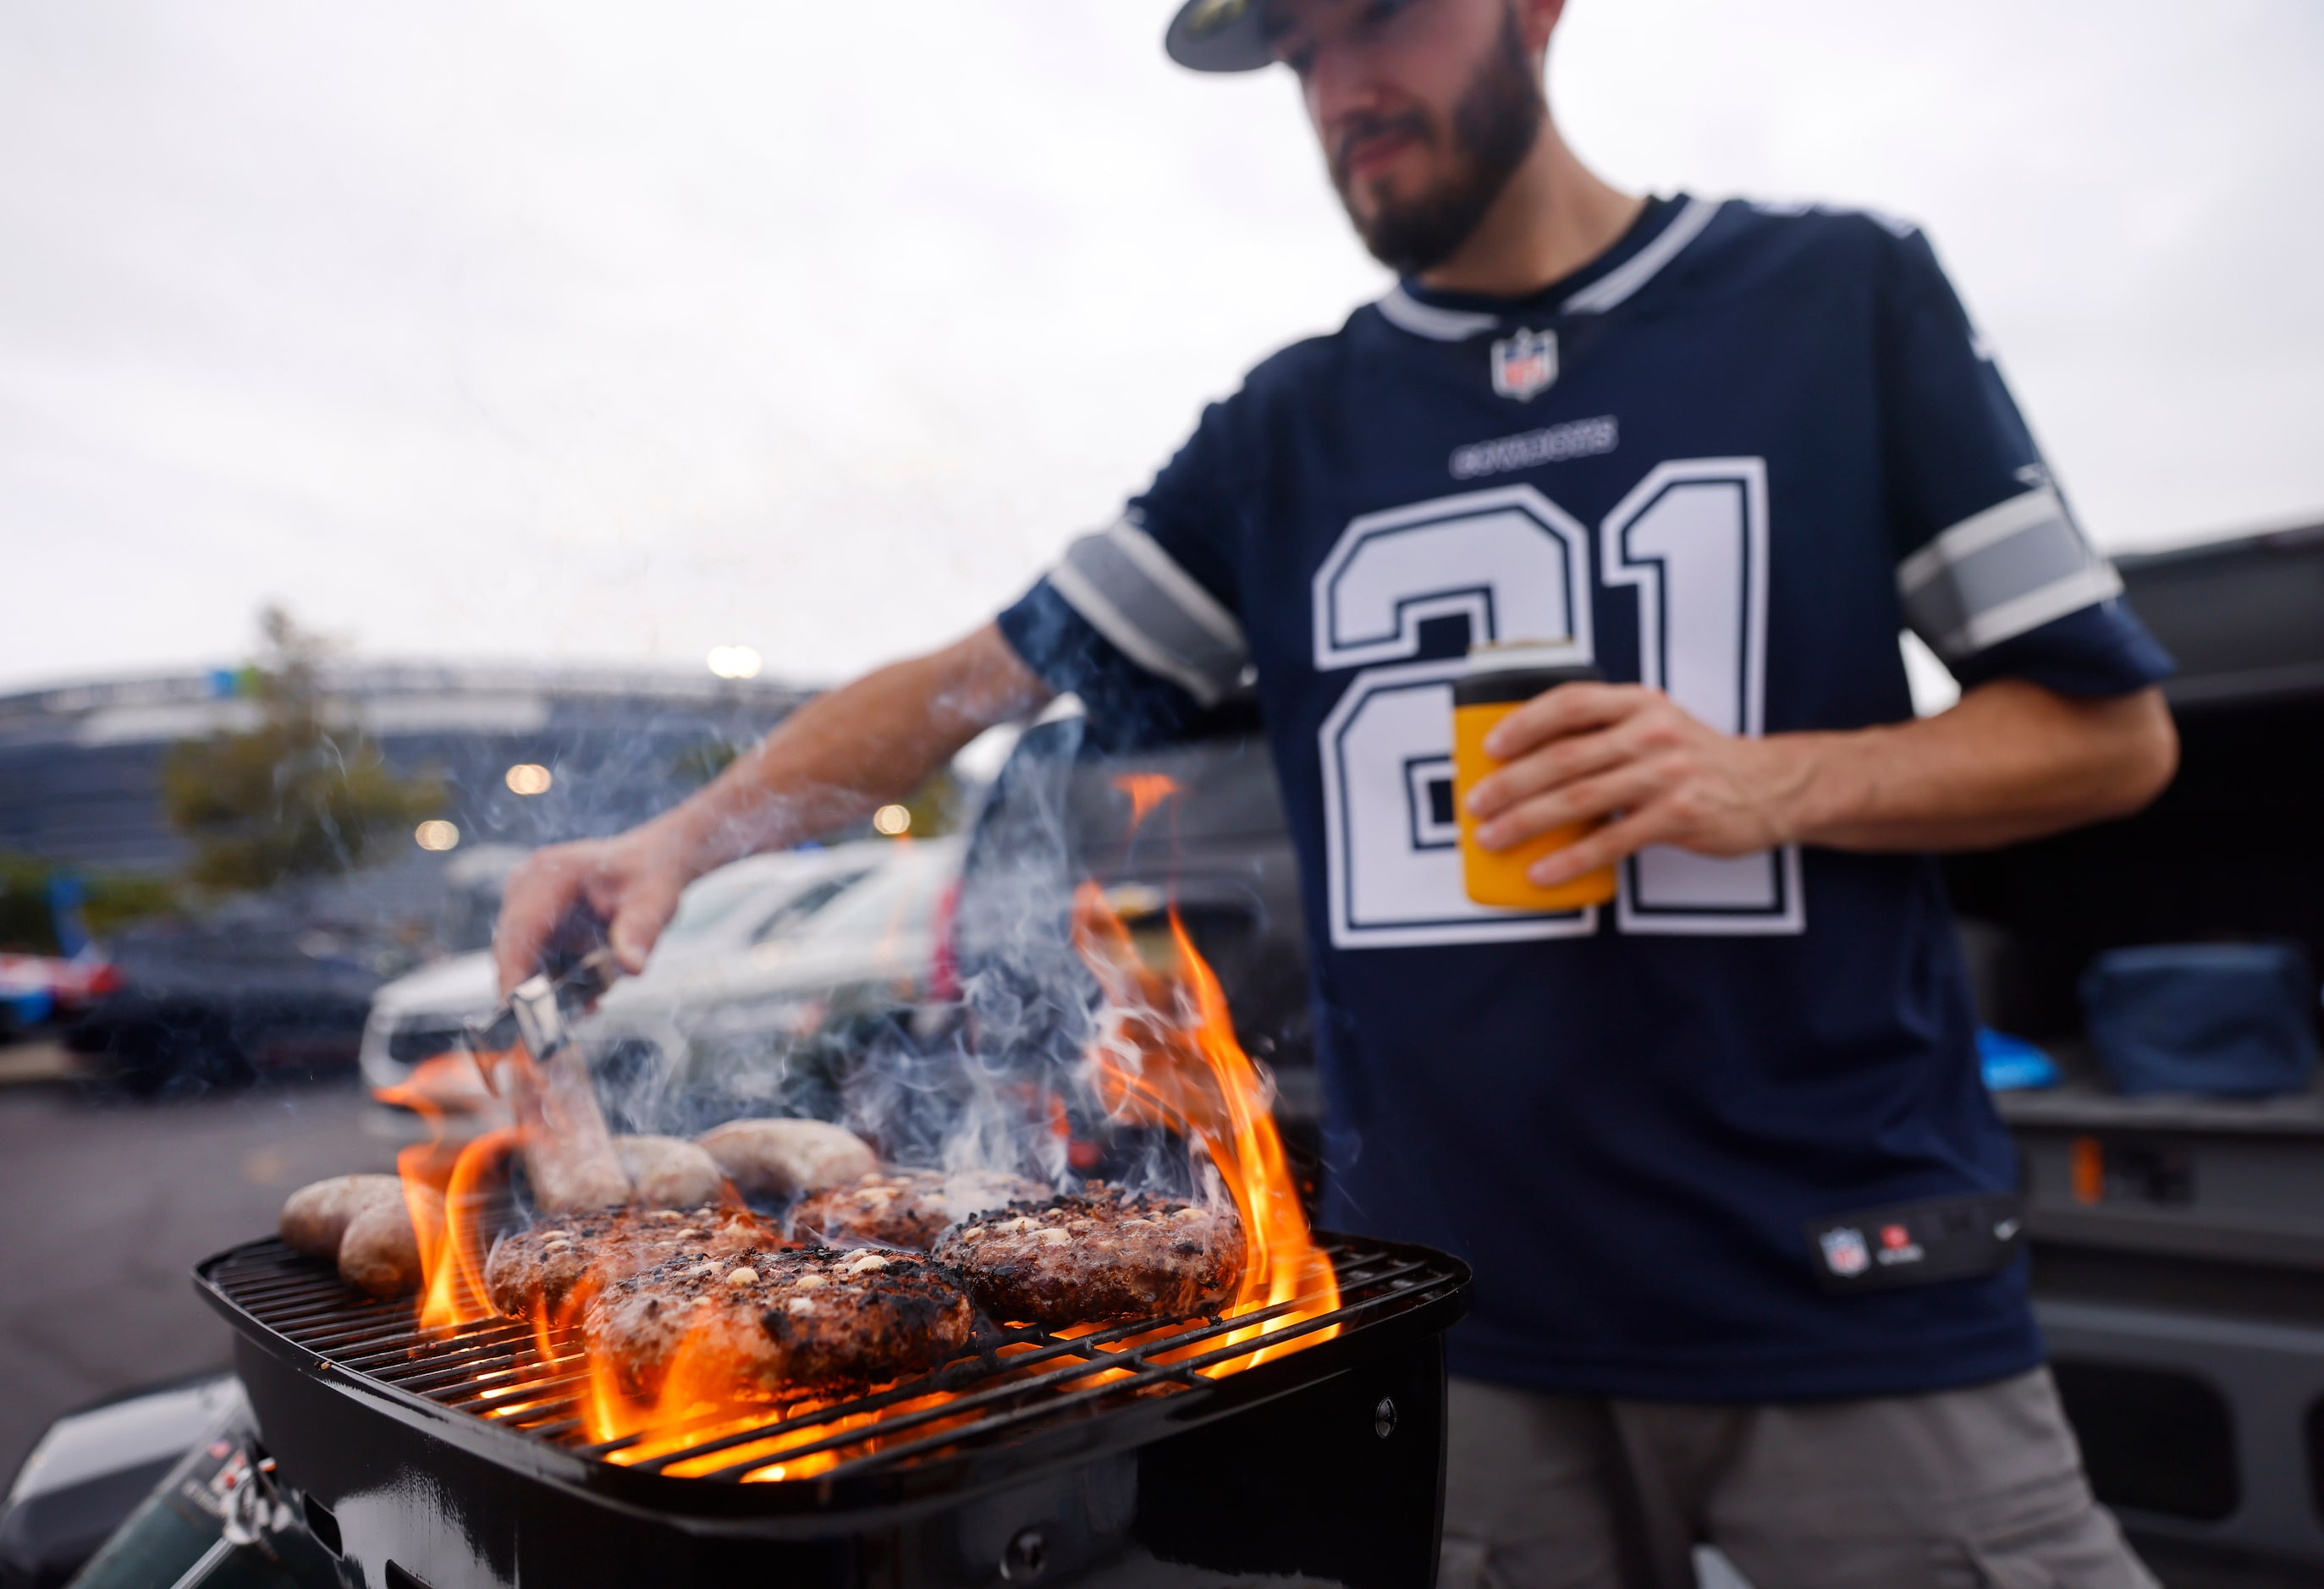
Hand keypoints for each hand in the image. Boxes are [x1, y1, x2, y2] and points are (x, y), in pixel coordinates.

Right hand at [492, 823, 692, 996]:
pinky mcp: (534, 924)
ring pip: (522, 961)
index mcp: (550, 874)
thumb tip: (632, 965)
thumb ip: (641, 931)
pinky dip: (556, 982)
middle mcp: (528, 887)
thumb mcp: (654, 901)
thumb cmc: (648, 876)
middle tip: (560, 1027)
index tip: (518, 1010)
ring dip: (549, 990)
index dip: (514, 972)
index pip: (520, 928)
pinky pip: (535, 962)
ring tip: (590, 1004)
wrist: (650, 864)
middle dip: (533, 991)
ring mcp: (526, 905)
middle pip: (512, 950)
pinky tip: (589, 993)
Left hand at [1463, 683, 1808, 887]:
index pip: (1571, 702)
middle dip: (1511, 783)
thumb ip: (1607, 732)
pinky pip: (1611, 841)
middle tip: (1475, 805)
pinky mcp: (1678, 816)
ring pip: (1580, 798)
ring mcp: (1666, 775)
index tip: (1489, 747)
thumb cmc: (1698, 760)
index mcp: (1639, 703)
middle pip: (1565, 757)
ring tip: (1493, 838)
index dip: (1525, 722)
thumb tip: (1531, 761)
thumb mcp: (1658, 726)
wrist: (1772, 786)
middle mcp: (1652, 733)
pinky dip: (1570, 859)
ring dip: (1527, 820)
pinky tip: (1541, 872)